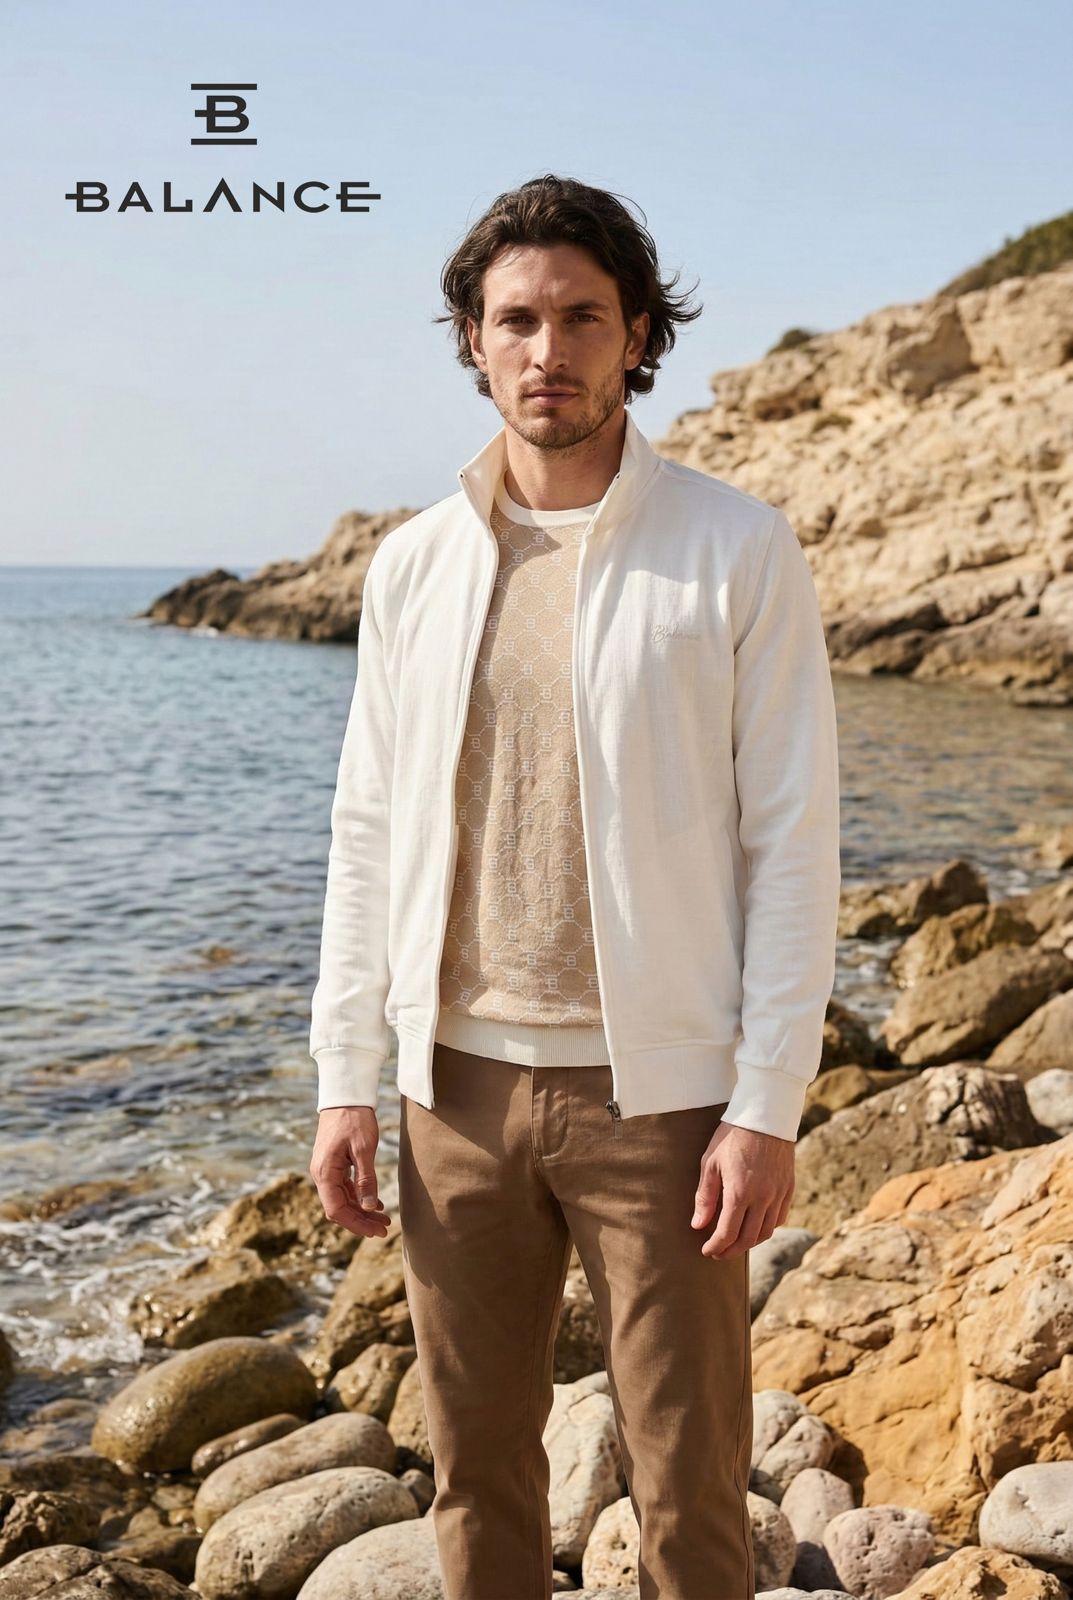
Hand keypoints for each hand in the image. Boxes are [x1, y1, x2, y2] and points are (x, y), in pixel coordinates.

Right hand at [310, 1106, 391, 1238]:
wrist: (345, 1095)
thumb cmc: (354, 1119)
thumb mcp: (364, 1149)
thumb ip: (365, 1179)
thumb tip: (369, 1207)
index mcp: (324, 1172)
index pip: (336, 1209)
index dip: (355, 1224)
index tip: (375, 1231)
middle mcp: (321, 1174)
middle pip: (339, 1208)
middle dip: (361, 1221)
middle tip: (384, 1229)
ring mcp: (327, 1170)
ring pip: (343, 1199)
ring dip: (362, 1211)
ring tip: (384, 1219)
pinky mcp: (334, 1165)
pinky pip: (345, 1188)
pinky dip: (359, 1197)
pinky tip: (376, 1203)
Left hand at [691, 1119, 793, 1259]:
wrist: (765, 1114)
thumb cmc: (732, 1136)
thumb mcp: (710, 1163)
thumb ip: (705, 1197)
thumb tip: (698, 1225)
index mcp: (740, 1192)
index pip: (728, 1233)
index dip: (716, 1247)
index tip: (707, 1251)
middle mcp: (763, 1198)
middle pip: (748, 1239)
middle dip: (731, 1250)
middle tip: (718, 1252)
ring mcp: (779, 1194)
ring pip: (766, 1232)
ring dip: (749, 1242)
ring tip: (735, 1242)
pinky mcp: (789, 1188)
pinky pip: (780, 1218)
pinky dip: (767, 1228)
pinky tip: (755, 1226)